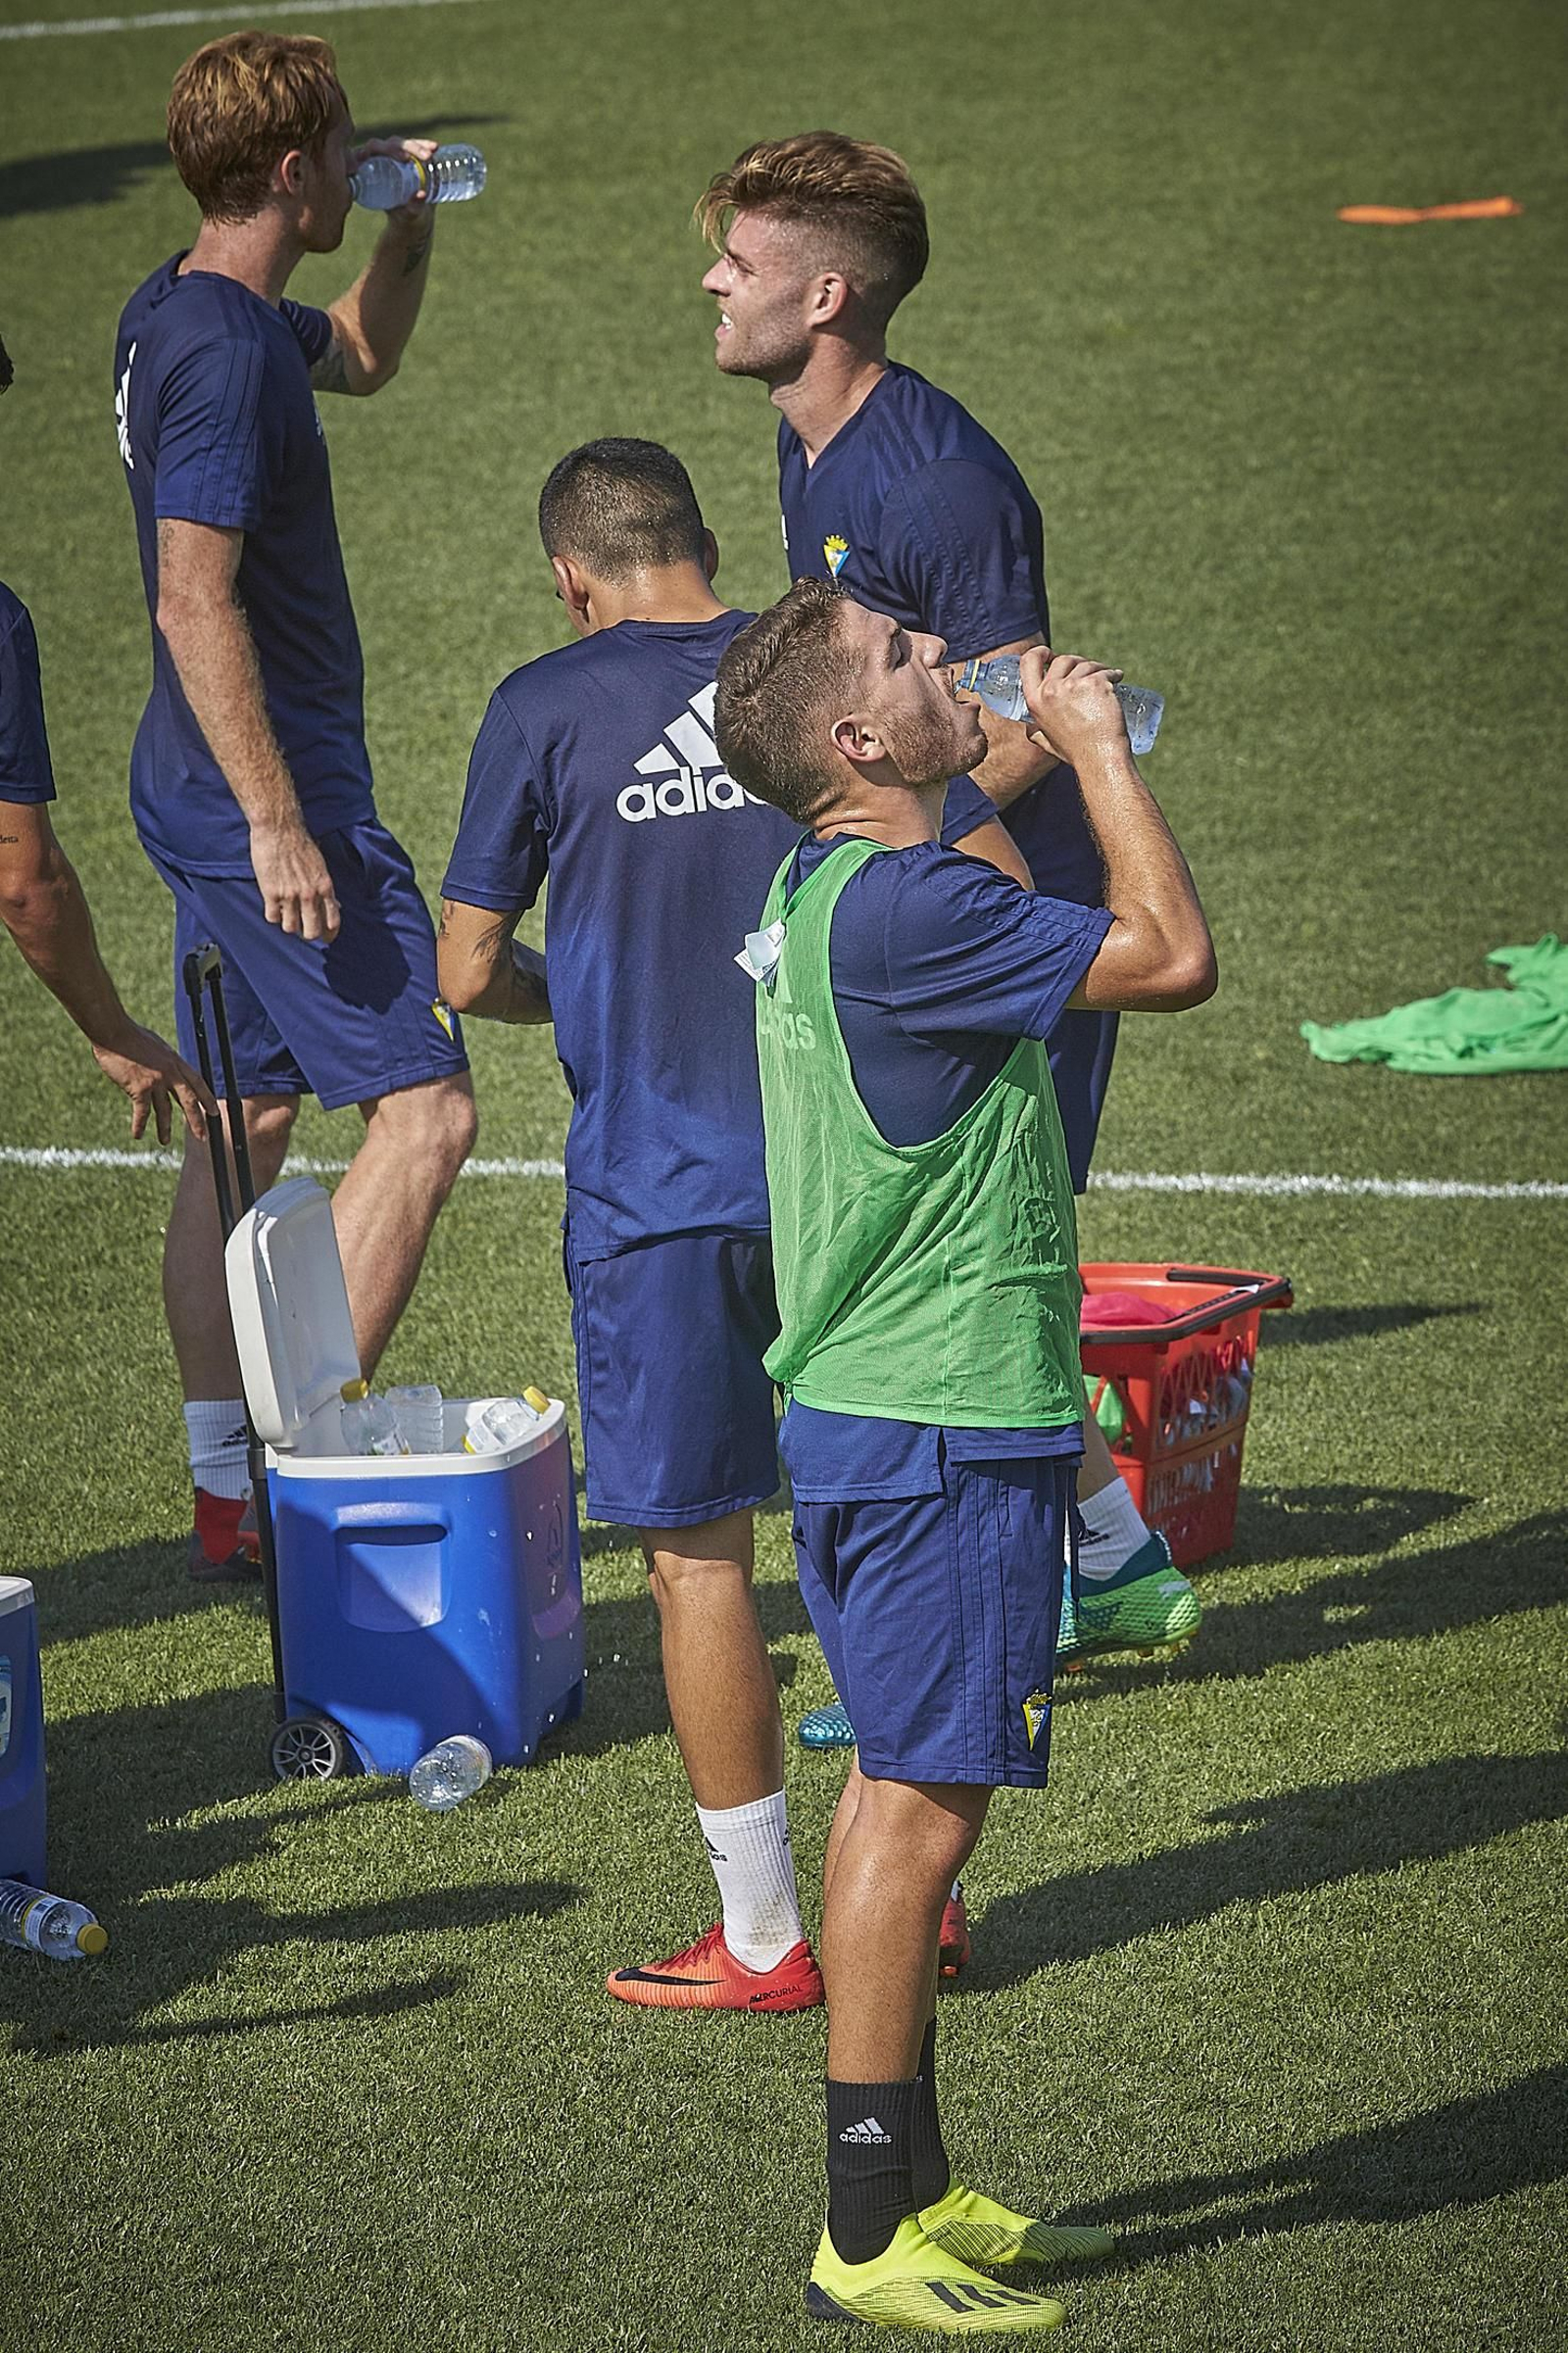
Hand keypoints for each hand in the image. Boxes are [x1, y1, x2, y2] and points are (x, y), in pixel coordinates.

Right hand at [91, 1023, 215, 1144]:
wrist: (113, 1032)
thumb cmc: (131, 1037)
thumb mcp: (158, 1047)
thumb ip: (165, 1061)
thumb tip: (169, 1070)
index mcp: (176, 1061)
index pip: (198, 1083)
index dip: (207, 1099)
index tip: (214, 1112)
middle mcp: (170, 1072)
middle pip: (189, 1101)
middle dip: (196, 1120)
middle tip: (202, 1137)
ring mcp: (156, 1080)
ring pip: (165, 1110)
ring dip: (164, 1128)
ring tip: (165, 1142)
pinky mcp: (139, 1087)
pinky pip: (142, 1112)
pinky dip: (139, 1125)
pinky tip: (137, 1135)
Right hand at [250, 819, 339, 940]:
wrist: (279, 828)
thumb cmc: (300, 843)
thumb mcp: (320, 866)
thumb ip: (324, 887)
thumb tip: (333, 906)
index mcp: (325, 886)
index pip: (333, 922)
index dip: (329, 934)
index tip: (326, 937)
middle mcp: (309, 894)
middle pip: (311, 932)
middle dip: (307, 933)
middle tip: (302, 928)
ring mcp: (290, 895)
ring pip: (290, 928)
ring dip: (288, 923)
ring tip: (285, 912)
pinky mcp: (270, 892)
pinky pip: (272, 918)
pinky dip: (272, 914)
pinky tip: (273, 904)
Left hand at [351, 135, 438, 228]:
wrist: (414, 217)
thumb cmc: (405, 217)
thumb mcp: (407, 214)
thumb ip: (412, 206)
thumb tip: (421, 194)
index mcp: (368, 169)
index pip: (372, 150)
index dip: (386, 149)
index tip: (404, 159)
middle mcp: (378, 157)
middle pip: (389, 144)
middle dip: (407, 147)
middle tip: (425, 157)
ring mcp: (392, 155)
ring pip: (402, 144)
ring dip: (417, 145)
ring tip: (432, 153)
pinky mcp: (406, 154)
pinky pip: (414, 146)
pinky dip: (424, 145)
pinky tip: (435, 147)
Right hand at [1019, 648, 1126, 768]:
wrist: (1099, 759)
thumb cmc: (1076, 752)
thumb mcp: (1047, 742)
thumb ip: (1036, 733)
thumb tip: (1030, 729)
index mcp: (1034, 701)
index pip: (1028, 662)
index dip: (1040, 652)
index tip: (1050, 654)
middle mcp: (1050, 691)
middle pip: (1063, 659)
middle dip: (1078, 663)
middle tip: (1090, 675)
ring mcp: (1072, 685)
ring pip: (1086, 664)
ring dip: (1098, 670)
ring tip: (1108, 683)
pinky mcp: (1095, 683)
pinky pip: (1105, 671)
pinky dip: (1114, 675)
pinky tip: (1117, 681)